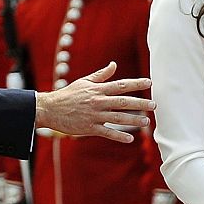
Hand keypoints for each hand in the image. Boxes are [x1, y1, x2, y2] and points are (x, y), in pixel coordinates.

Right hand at [35, 62, 155, 143]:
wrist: (49, 109)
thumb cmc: (68, 94)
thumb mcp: (84, 81)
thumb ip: (101, 75)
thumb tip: (114, 64)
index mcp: (98, 89)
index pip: (120, 85)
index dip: (136, 83)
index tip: (150, 82)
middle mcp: (98, 101)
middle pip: (123, 101)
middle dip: (140, 103)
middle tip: (154, 105)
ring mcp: (94, 115)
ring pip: (118, 118)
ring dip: (134, 120)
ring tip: (147, 122)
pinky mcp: (89, 127)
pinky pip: (107, 132)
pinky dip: (119, 136)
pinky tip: (130, 139)